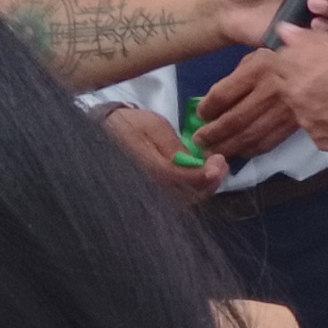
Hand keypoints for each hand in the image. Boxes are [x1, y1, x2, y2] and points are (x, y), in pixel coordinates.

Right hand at [103, 103, 226, 202]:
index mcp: (145, 168)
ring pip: (183, 201)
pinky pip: (177, 199)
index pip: (178, 178)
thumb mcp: (153, 127)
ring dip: (204, 187)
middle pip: (184, 196)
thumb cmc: (130, 126)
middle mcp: (146, 188)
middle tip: (222, 165)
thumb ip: (174, 147)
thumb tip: (197, 162)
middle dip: (208, 182)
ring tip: (216, 169)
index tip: (219, 160)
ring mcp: (148, 195)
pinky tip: (204, 176)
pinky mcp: (152, 195)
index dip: (203, 174)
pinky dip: (194, 190)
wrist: (106, 134)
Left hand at [203, 28, 327, 162]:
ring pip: (269, 134)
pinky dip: (300, 137)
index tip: (204, 107)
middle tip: (200, 141)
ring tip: (226, 153)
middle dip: (220, 130)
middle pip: (247, 115)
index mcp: (295, 65)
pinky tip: (300, 139)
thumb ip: (309, 40)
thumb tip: (284, 32)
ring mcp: (308, 123)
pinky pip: (309, 136)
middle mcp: (294, 95)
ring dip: (243, 144)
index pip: (245, 78)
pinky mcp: (325, 142)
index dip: (221, 94)